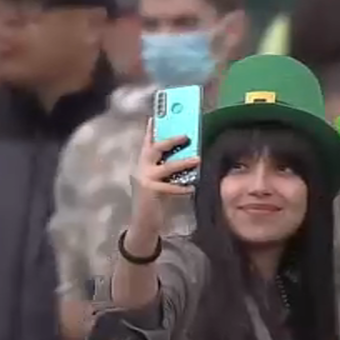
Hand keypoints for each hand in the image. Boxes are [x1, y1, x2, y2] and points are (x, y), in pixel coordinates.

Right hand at [129, 119, 196, 239]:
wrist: (142, 222)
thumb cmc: (153, 200)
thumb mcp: (155, 180)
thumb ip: (163, 168)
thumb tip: (183, 155)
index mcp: (142, 164)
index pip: (146, 143)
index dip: (151, 130)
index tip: (155, 117)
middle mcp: (142, 169)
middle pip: (155, 149)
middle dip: (170, 140)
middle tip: (186, 135)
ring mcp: (145, 180)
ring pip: (167, 167)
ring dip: (183, 162)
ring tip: (198, 159)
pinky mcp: (151, 192)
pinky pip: (170, 187)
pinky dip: (182, 187)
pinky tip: (192, 187)